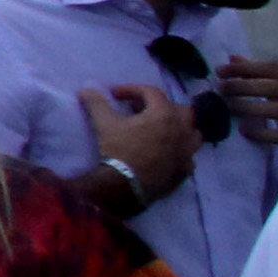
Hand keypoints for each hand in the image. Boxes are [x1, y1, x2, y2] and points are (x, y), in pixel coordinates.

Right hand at [79, 82, 197, 201]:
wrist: (126, 187)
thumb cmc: (119, 151)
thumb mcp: (105, 125)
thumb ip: (97, 104)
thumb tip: (85, 90)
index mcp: (164, 114)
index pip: (151, 92)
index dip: (132, 90)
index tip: (116, 95)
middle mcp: (182, 129)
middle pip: (180, 109)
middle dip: (162, 107)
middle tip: (143, 113)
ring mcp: (187, 151)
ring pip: (192, 132)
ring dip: (179, 128)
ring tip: (162, 132)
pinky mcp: (186, 169)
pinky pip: (189, 156)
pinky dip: (180, 152)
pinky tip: (166, 155)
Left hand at [215, 55, 277, 160]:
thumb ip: (270, 77)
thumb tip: (234, 60)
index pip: (274, 69)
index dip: (247, 68)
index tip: (222, 69)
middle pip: (273, 87)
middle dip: (244, 85)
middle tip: (221, 87)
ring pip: (276, 109)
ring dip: (250, 108)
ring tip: (228, 107)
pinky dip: (264, 133)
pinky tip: (245, 132)